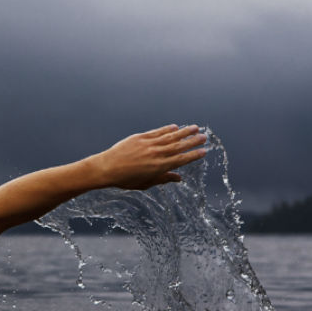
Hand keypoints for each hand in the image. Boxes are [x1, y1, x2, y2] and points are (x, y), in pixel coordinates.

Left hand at [87, 124, 208, 189]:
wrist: (106, 168)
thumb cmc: (125, 179)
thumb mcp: (145, 183)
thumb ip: (163, 179)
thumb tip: (178, 178)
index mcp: (159, 167)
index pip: (181, 160)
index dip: (193, 155)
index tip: (204, 151)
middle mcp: (156, 154)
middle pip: (179, 146)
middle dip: (193, 141)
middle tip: (205, 137)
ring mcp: (149, 144)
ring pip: (170, 136)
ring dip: (184, 132)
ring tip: (195, 128)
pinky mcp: (140, 137)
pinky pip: (157, 132)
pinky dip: (167, 129)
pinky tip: (175, 127)